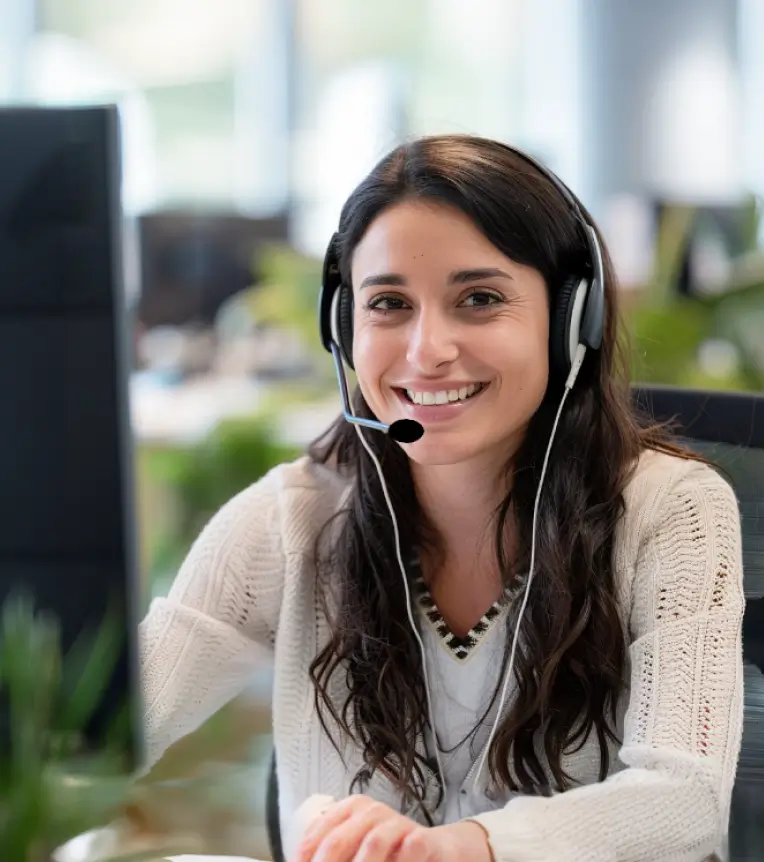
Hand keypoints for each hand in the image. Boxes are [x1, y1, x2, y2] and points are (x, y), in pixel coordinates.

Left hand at [292, 794, 493, 861]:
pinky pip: (411, 848)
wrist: (435, 850)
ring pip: (373, 843)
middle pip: (339, 839)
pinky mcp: (423, 839)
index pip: (318, 834)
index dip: (305, 856)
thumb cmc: (389, 853)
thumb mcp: (356, 849)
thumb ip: (334, 855)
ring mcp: (398, 823)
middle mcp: (372, 812)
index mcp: (350, 810)